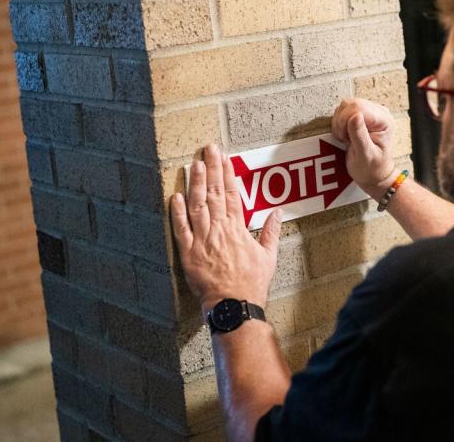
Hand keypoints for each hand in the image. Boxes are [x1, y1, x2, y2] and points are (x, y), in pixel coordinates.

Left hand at [169, 144, 281, 313]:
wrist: (234, 305)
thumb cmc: (252, 283)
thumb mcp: (268, 257)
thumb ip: (271, 232)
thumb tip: (278, 212)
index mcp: (238, 229)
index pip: (233, 195)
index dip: (228, 175)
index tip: (225, 158)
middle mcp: (219, 230)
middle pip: (215, 194)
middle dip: (212, 169)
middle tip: (208, 149)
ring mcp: (203, 240)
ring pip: (198, 206)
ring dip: (197, 184)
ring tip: (195, 165)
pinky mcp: (189, 253)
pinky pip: (181, 229)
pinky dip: (177, 212)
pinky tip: (175, 196)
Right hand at [331, 98, 396, 198]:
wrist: (374, 175)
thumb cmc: (372, 168)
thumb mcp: (365, 155)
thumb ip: (360, 136)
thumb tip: (355, 116)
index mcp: (384, 120)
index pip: (358, 108)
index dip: (345, 121)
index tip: (346, 139)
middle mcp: (379, 113)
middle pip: (350, 104)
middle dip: (341, 122)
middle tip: (346, 140)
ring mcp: (369, 112)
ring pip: (344, 106)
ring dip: (339, 123)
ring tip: (346, 138)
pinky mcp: (360, 115)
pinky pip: (342, 111)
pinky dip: (338, 123)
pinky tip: (345, 135)